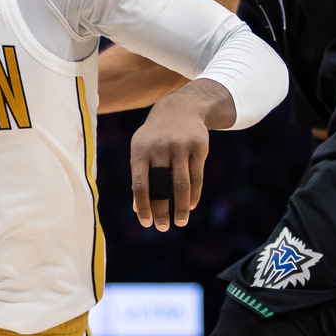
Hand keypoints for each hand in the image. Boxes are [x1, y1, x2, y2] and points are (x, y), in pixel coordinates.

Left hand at [129, 108, 208, 231]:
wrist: (180, 108)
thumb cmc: (155, 136)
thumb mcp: (141, 150)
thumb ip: (139, 177)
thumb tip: (137, 209)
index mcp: (140, 150)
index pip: (140, 184)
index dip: (143, 206)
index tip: (147, 223)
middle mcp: (160, 148)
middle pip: (161, 187)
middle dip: (162, 211)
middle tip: (163, 228)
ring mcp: (180, 146)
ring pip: (181, 185)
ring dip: (181, 207)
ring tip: (180, 221)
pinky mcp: (199, 146)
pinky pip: (197, 177)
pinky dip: (194, 194)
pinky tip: (190, 206)